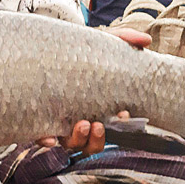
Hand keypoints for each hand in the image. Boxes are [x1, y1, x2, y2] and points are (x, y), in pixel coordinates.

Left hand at [35, 29, 146, 154]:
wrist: (45, 46)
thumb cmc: (77, 49)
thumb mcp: (101, 42)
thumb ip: (124, 39)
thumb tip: (146, 40)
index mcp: (97, 105)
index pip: (111, 123)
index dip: (119, 124)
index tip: (123, 113)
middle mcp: (79, 117)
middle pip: (91, 142)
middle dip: (97, 139)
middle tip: (98, 124)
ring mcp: (59, 120)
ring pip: (71, 144)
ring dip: (78, 140)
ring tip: (81, 124)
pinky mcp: (38, 119)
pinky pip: (42, 137)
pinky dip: (46, 140)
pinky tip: (47, 138)